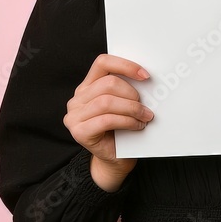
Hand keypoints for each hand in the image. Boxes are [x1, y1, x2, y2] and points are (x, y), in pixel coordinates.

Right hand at [64, 54, 153, 190]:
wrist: (115, 159)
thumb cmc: (122, 129)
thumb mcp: (123, 104)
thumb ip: (126, 89)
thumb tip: (146, 77)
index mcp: (87, 86)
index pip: (103, 62)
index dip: (125, 65)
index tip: (145, 75)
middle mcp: (77, 98)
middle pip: (107, 83)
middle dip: (131, 93)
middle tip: (145, 106)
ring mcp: (74, 115)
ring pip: (106, 101)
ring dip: (132, 108)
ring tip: (145, 116)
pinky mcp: (79, 132)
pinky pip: (106, 120)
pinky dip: (127, 121)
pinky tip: (138, 126)